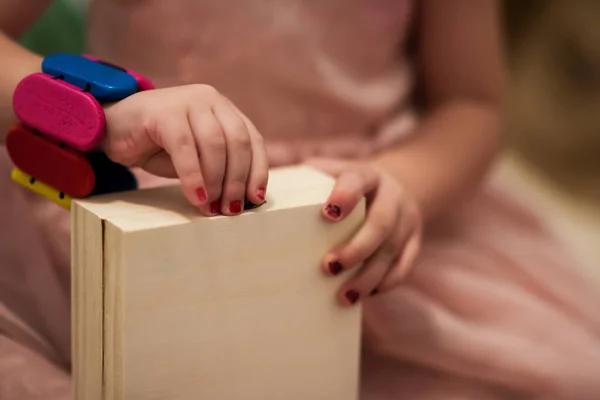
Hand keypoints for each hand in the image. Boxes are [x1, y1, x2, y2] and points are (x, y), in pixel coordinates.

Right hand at [101, 84, 268, 215]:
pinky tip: (195, 196)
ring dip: (216, 181)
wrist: (112, 130)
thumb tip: (241, 199)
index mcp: (223, 109)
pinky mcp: (162, 111)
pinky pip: (185, 147)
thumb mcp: (197, 158)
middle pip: (238, 142)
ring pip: (215, 144)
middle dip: (236, 180)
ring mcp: (186, 100)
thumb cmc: (158, 147)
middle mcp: (210, 99)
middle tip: (230, 209)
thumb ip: (219, 168)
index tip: (255, 198)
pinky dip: (193, 176)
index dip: (257, 170)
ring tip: (210, 207)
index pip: (252, 139)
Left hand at [307, 158, 422, 305]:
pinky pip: (404, 266)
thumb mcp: (334, 172)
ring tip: (344, 296)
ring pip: (392, 251)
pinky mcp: (415, 241)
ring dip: (368, 276)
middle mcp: (393, 196)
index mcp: (368, 175)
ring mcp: (408, 220)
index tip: (327, 214)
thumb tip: (258, 196)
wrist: (397, 185)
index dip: (345, 196)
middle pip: (381, 223)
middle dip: (356, 248)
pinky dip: (385, 283)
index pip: (359, 180)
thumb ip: (307, 179)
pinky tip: (364, 295)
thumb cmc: (350, 184)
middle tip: (328, 267)